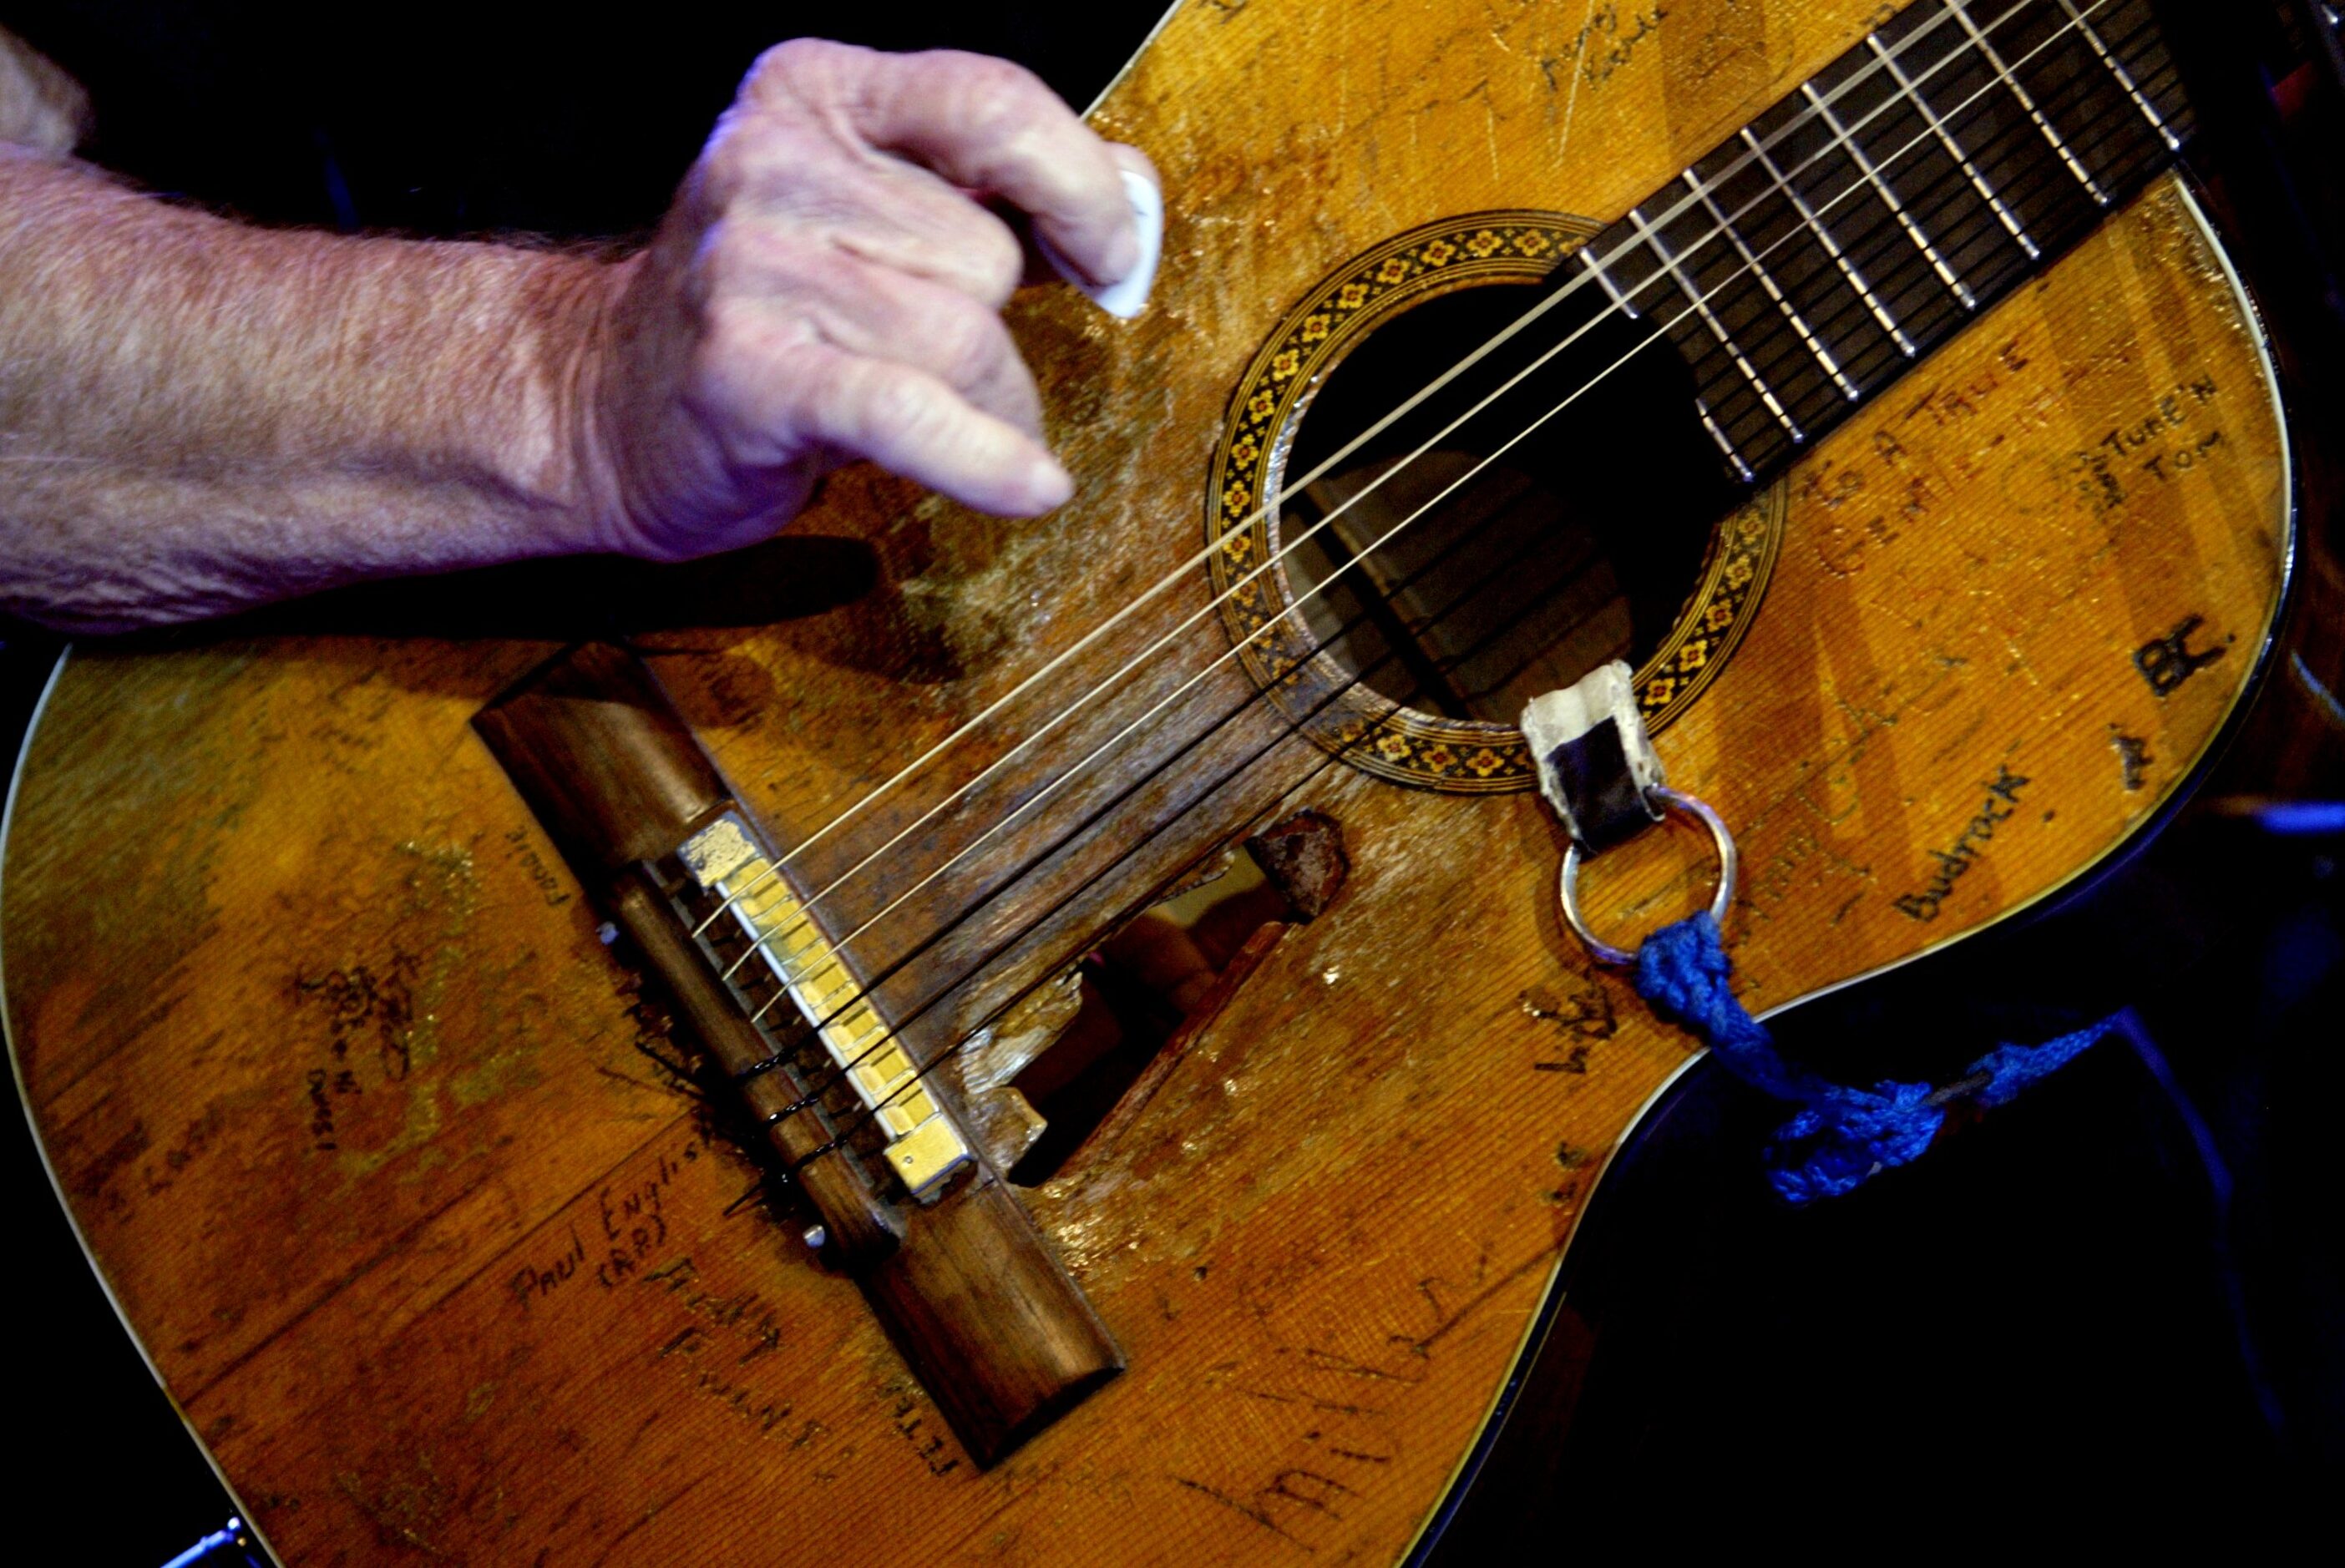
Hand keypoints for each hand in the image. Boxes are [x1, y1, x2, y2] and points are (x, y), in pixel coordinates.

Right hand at [577, 40, 1153, 560]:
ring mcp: (748, 266)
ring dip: (988, 405)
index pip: (989, 103)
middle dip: (1001, 329)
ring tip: (943, 424)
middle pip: (983, 251)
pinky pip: (911, 411)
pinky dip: (984, 456)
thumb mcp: (878, 218)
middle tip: (947, 366)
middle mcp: (769, 160)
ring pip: (963, 338)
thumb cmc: (775, 317)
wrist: (605, 407)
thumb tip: (1133, 213)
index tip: (1112, 255)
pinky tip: (1032, 487)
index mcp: (815, 94)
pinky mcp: (746, 374)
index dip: (1077, 184)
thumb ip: (1005, 198)